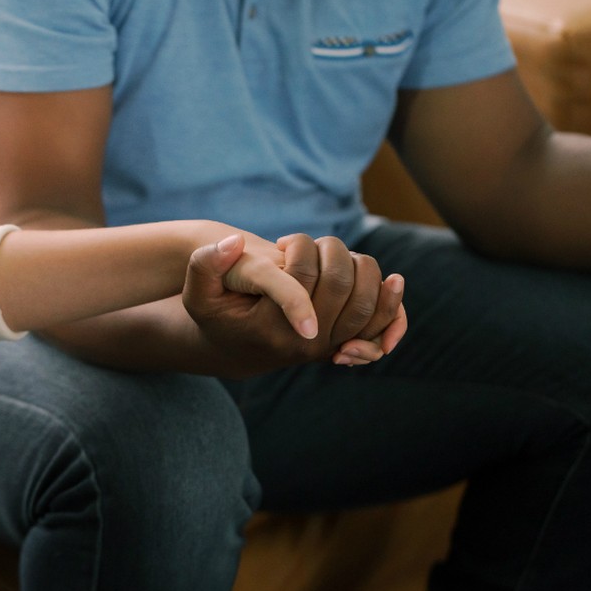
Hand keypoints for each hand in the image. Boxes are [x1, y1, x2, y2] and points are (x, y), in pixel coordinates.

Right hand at [184, 233, 404, 375]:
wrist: (233, 348)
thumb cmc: (216, 312)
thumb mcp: (198, 291)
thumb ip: (206, 264)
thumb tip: (235, 243)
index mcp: (270, 328)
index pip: (303, 278)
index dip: (302, 248)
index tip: (287, 242)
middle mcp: (305, 343)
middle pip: (341, 284)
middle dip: (331, 251)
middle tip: (310, 245)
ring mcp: (328, 346)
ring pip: (365, 299)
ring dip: (358, 266)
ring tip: (332, 257)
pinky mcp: (343, 343)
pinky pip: (380, 325)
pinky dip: (390, 302)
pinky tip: (392, 282)